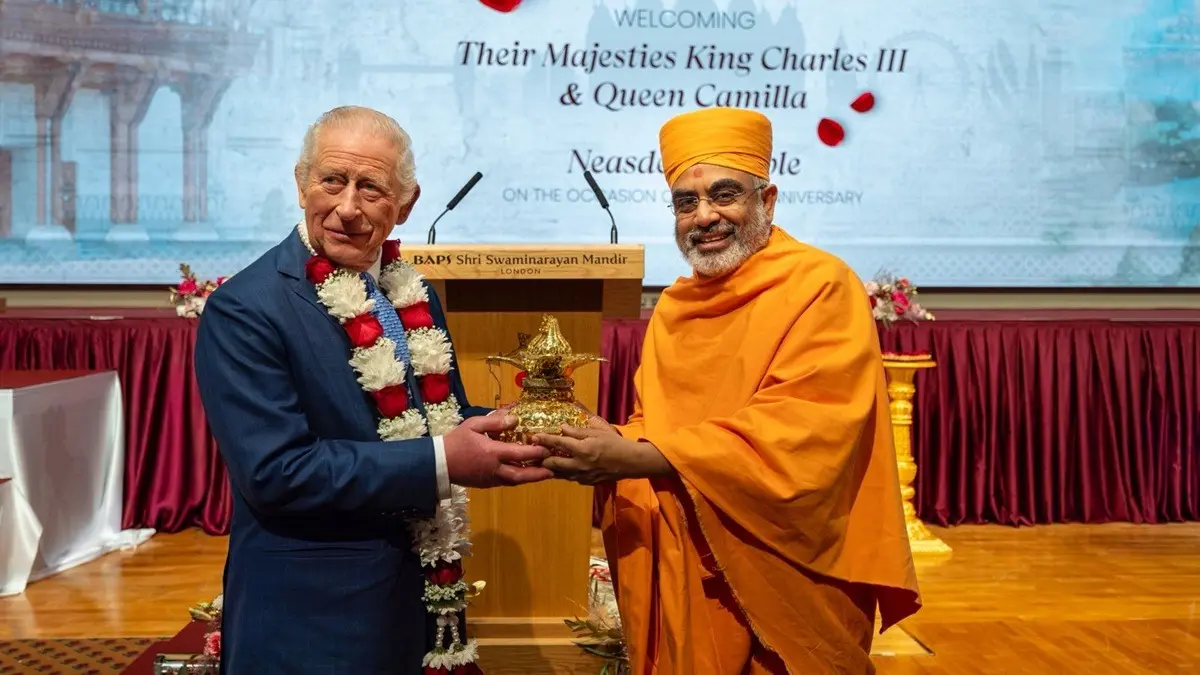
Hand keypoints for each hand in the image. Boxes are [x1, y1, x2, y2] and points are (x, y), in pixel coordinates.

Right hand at [444, 415, 551, 487]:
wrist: (438, 463)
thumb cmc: (456, 441)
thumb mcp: (473, 425)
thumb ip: (495, 422)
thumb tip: (515, 419)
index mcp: (492, 453)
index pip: (519, 454)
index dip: (535, 452)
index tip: (547, 449)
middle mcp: (494, 469)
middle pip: (521, 475)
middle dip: (538, 474)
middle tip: (553, 471)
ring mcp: (490, 479)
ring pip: (515, 481)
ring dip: (530, 478)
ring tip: (544, 474)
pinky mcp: (486, 484)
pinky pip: (506, 482)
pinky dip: (518, 479)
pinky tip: (524, 474)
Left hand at [533, 422, 671, 485]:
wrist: (631, 462)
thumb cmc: (615, 444)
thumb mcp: (598, 432)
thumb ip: (579, 431)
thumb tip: (562, 428)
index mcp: (582, 449)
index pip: (558, 443)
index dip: (544, 439)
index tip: (533, 437)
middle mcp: (580, 464)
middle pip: (553, 463)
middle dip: (542, 458)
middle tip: (535, 453)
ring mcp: (583, 476)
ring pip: (560, 473)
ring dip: (551, 467)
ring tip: (543, 461)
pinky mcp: (587, 482)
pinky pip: (570, 478)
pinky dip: (564, 472)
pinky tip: (561, 468)